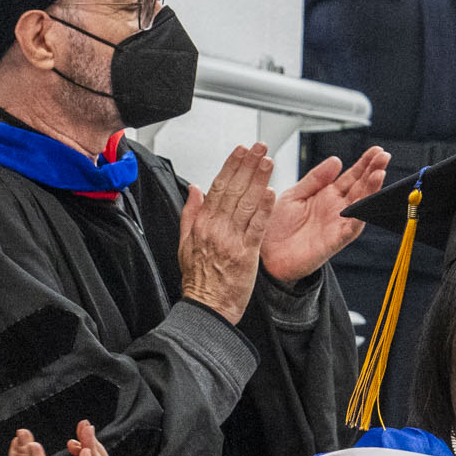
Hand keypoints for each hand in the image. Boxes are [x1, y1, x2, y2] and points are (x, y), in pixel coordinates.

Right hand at [177, 145, 275, 323]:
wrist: (206, 308)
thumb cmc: (198, 280)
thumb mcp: (184, 244)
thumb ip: (190, 213)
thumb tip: (194, 188)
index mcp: (202, 224)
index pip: (217, 187)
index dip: (231, 166)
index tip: (240, 150)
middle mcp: (216, 229)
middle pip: (234, 190)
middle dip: (248, 165)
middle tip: (259, 147)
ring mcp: (231, 240)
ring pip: (246, 204)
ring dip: (258, 180)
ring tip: (268, 161)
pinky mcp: (245, 254)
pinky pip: (256, 227)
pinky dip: (264, 209)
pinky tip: (271, 193)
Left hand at [261, 146, 388, 283]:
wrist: (267, 255)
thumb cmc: (278, 226)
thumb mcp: (294, 194)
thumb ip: (315, 178)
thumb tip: (336, 159)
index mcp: (327, 195)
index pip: (352, 176)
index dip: (364, 163)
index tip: (377, 150)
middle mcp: (337, 209)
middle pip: (361, 187)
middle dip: (374, 171)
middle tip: (384, 156)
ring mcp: (337, 225)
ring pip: (361, 206)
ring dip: (371, 191)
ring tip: (379, 174)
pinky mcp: (334, 242)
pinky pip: (350, 229)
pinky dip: (360, 217)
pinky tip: (366, 204)